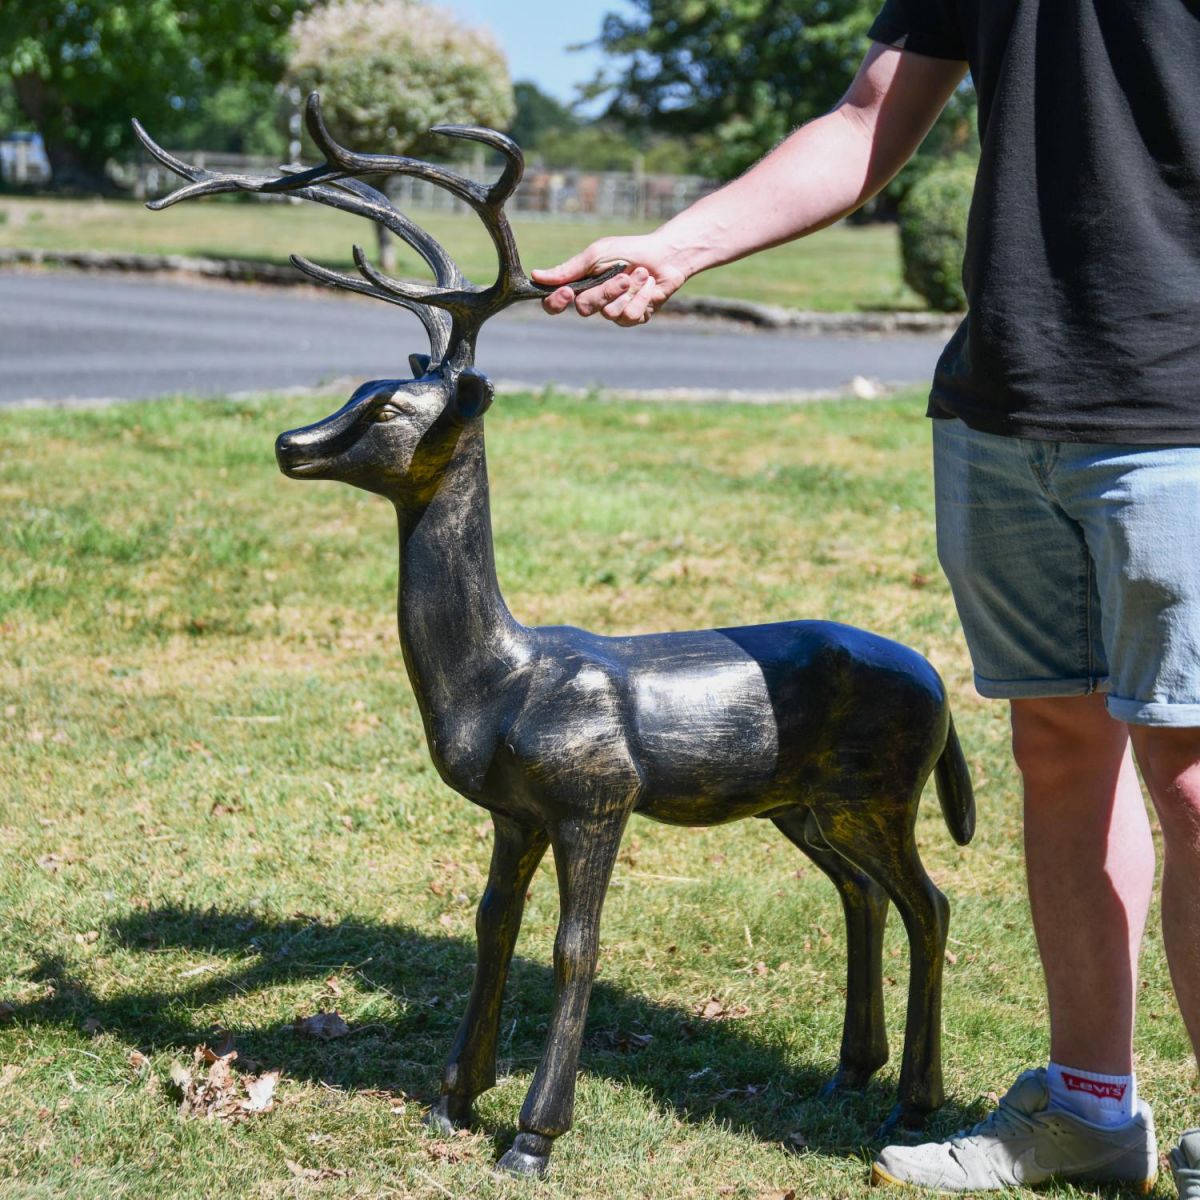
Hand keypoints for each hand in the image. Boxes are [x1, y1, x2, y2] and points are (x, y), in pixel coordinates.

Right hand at [532, 235, 688, 325]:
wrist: (666, 255)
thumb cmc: (629, 250)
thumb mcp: (596, 254)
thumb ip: (568, 269)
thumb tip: (536, 275)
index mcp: (580, 285)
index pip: (555, 304)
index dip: (556, 303)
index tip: (567, 292)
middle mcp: (595, 301)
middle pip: (584, 308)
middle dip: (604, 292)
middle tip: (622, 276)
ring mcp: (614, 312)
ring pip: (609, 314)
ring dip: (627, 292)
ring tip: (641, 275)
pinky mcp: (634, 318)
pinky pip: (631, 317)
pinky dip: (642, 298)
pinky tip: (649, 286)